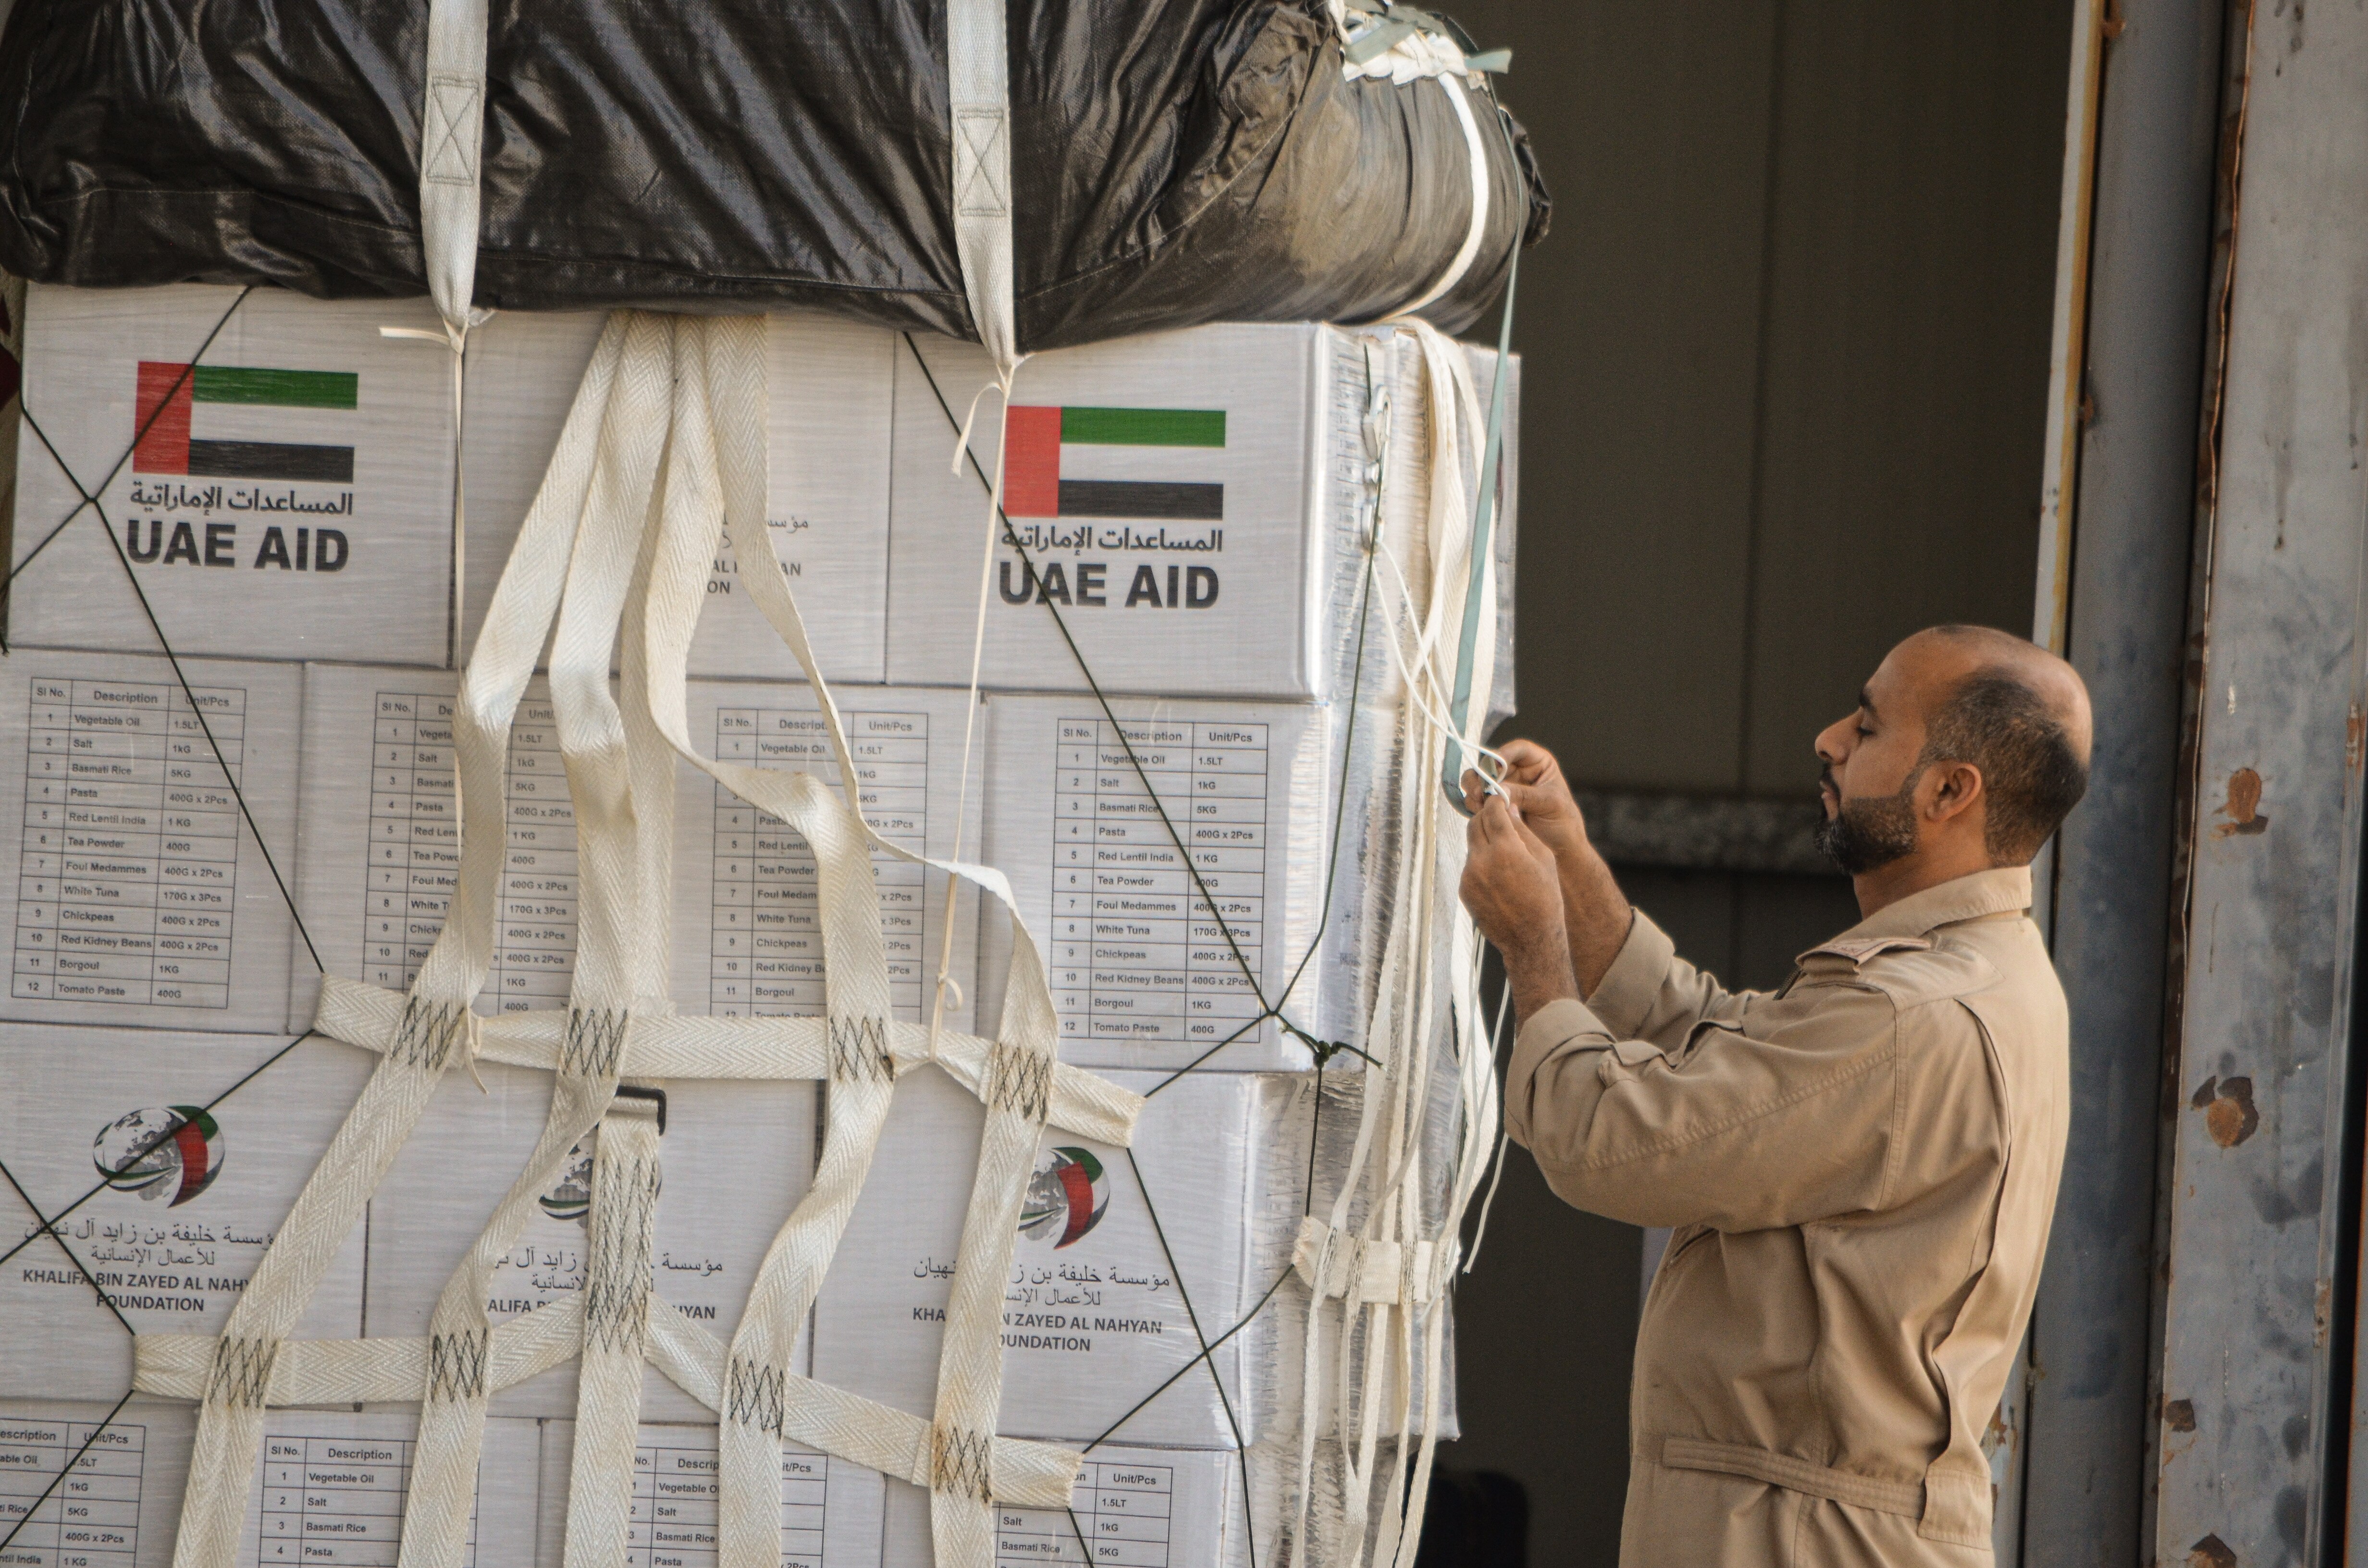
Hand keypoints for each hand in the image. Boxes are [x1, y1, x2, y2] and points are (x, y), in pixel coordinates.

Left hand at [1460, 793, 1578, 1018]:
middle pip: (1476, 823)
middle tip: (1499, 818)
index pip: (1492, 810)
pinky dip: (1480, 862)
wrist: (1530, 939)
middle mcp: (1481, 859)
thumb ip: (1522, 830)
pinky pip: (1470, 865)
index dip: (1496, 801)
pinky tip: (1498, 874)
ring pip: (1472, 844)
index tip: (1500, 798)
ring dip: (1484, 840)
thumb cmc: (1545, 897)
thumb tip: (1508, 806)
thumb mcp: (1543, 858)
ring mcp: (1469, 876)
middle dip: (1487, 817)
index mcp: (1505, 848)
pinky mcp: (1464, 889)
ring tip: (1503, 850)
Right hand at [1467, 739, 1588, 864]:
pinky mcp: (1494, 804)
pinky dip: (1473, 803)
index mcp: (1538, 764)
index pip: (1518, 749)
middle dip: (1483, 774)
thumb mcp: (1549, 804)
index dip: (1504, 754)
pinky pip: (1477, 798)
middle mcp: (1518, 772)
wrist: (1559, 848)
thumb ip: (1525, 794)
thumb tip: (1498, 789)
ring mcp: (1504, 787)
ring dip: (1475, 788)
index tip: (1495, 767)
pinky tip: (1479, 812)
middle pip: (1492, 763)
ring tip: (1478, 802)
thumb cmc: (1563, 822)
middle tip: (1479, 789)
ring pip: (1480, 778)